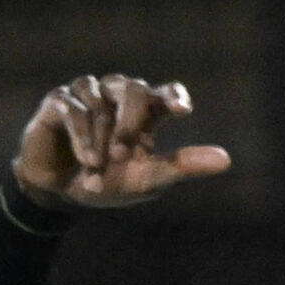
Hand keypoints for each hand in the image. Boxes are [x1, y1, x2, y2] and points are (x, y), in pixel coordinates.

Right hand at [11, 74, 232, 209]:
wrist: (58, 194)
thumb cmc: (107, 184)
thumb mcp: (146, 180)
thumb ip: (182, 166)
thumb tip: (226, 160)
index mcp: (145, 112)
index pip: (166, 93)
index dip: (173, 96)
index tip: (181, 110)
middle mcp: (119, 96)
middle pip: (133, 89)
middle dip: (128, 124)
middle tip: (121, 156)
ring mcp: (89, 94)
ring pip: (101, 102)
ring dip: (100, 141)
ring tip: (95, 169)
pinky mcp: (60, 101)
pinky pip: (75, 109)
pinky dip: (81, 136)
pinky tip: (85, 160)